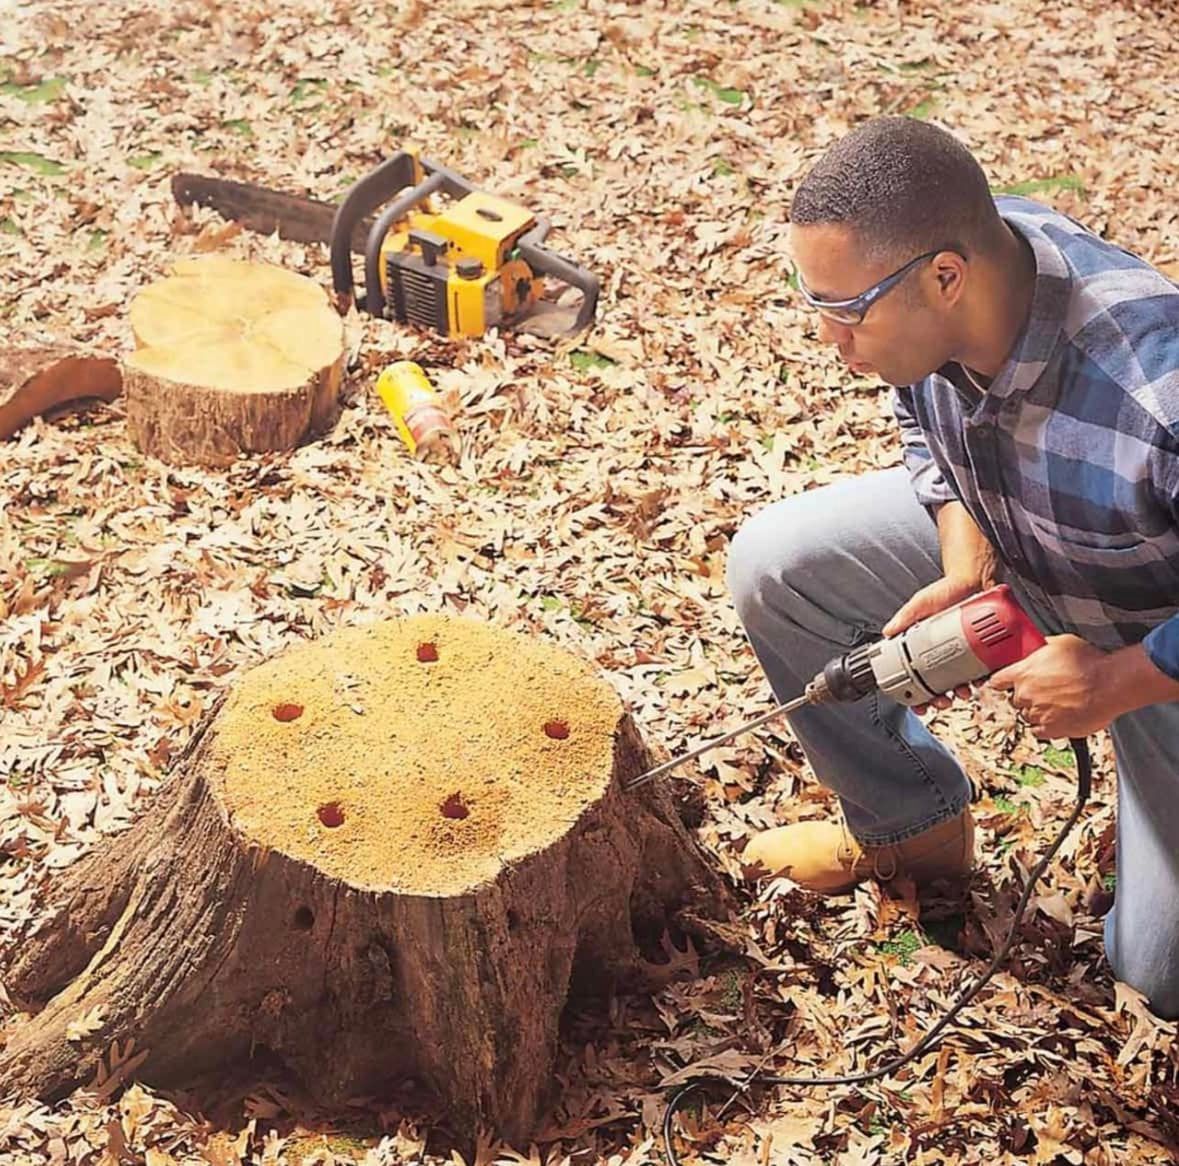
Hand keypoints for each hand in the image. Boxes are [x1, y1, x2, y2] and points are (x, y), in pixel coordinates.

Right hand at [883, 575, 979, 712]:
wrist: (975, 577)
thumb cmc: (948, 588)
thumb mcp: (922, 603)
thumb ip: (906, 617)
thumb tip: (888, 632)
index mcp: (928, 644)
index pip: (920, 674)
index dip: (918, 692)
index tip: (918, 704)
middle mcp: (948, 650)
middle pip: (942, 683)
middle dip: (941, 698)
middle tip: (942, 702)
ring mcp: (967, 650)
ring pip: (963, 680)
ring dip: (962, 692)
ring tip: (962, 693)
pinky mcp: (986, 646)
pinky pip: (985, 668)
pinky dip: (983, 678)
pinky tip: (981, 681)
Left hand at [988, 634, 1125, 738]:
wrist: (1109, 684)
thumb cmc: (1089, 663)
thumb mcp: (1061, 643)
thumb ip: (1043, 647)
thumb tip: (1040, 645)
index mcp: (1023, 673)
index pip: (997, 681)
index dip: (1000, 683)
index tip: (1002, 685)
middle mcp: (1026, 694)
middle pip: (1015, 700)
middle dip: (1027, 697)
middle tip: (1044, 693)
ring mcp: (1037, 713)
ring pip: (1027, 716)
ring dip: (1037, 712)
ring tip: (1055, 705)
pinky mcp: (1052, 730)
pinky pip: (1039, 732)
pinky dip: (1044, 728)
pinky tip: (1055, 720)